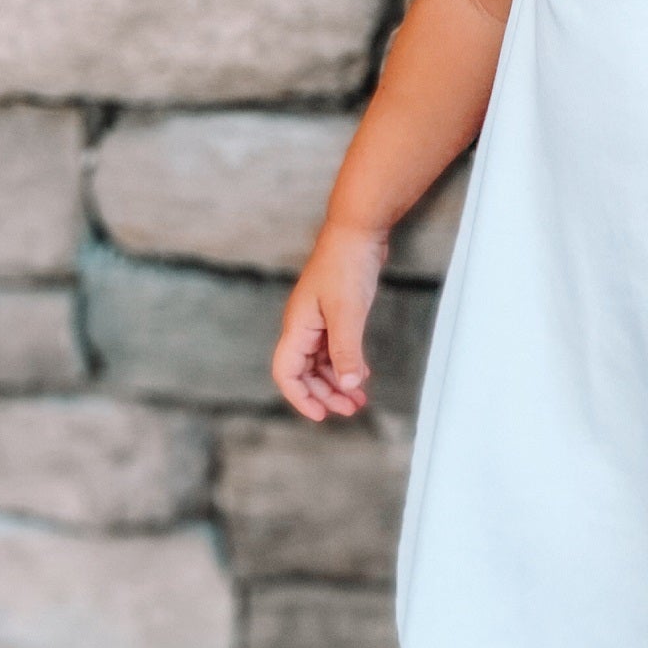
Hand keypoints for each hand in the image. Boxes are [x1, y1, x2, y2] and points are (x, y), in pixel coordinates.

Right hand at [272, 223, 387, 422]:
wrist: (357, 231)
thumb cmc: (346, 265)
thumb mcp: (348, 313)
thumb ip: (347, 350)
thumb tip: (349, 385)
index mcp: (297, 327)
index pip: (286, 372)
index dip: (300, 397)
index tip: (320, 416)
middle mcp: (303, 326)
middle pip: (305, 372)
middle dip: (325, 394)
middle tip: (350, 410)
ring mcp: (318, 319)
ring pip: (321, 362)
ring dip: (338, 381)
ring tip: (358, 399)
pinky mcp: (335, 312)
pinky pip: (334, 348)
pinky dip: (346, 363)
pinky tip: (361, 374)